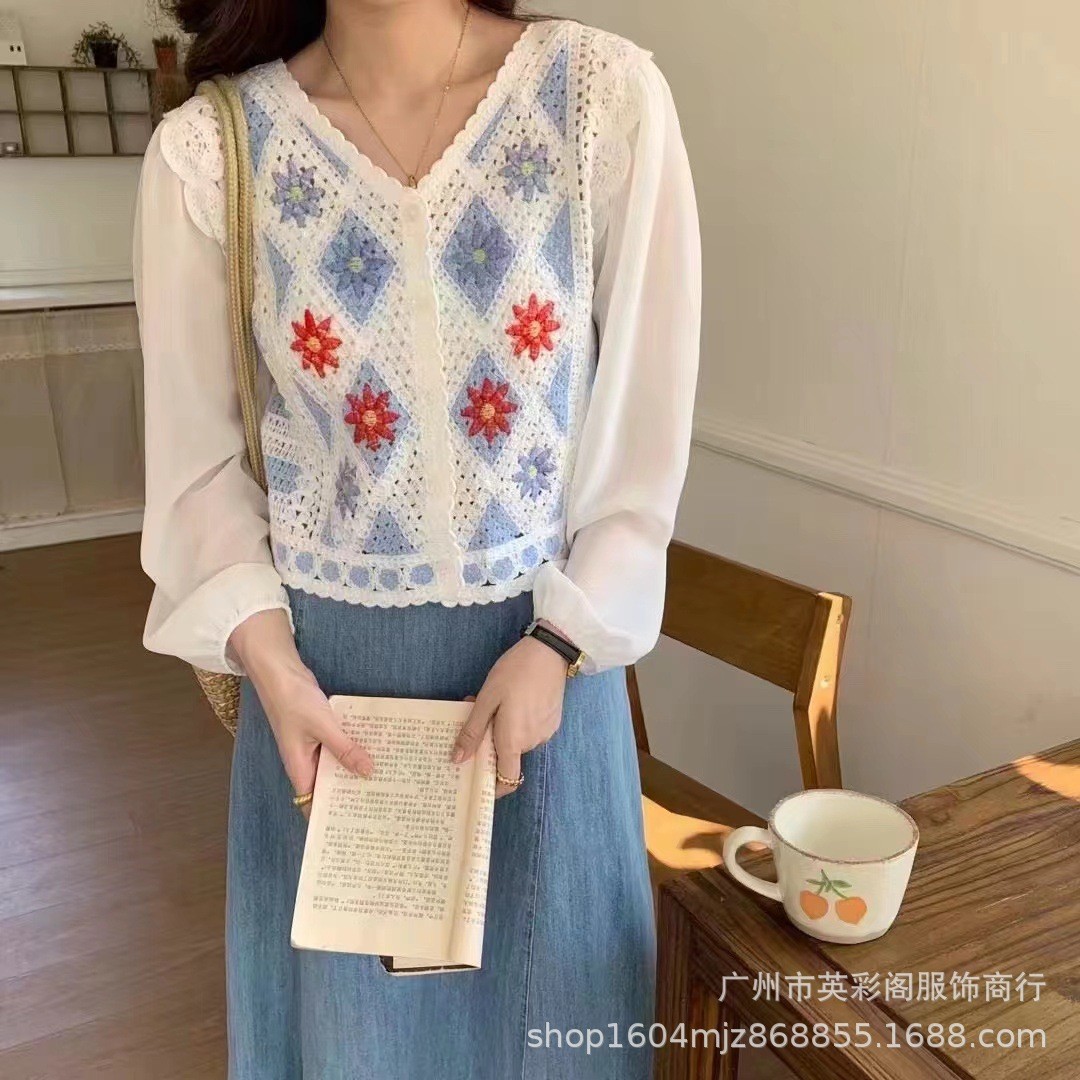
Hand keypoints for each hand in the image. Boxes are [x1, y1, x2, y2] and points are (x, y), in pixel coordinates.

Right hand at [228, 609, 372, 816]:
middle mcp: (306, 762)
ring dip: (355, 770)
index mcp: (300, 769)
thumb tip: (368, 773)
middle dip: (350, 794)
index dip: (328, 818)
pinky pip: (339, 747)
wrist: (280, 671)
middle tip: (382, 803)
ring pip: (336, 765)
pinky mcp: (320, 731)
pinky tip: (376, 750)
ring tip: (385, 779)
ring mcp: (313, 746)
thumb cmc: (294, 701)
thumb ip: (345, 749)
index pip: (312, 804)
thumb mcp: (324, 727)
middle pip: (328, 786)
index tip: (354, 827)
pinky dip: (353, 749)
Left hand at [452, 635, 566, 796]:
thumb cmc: (514, 672)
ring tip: (496, 700)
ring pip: (518, 740)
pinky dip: (519, 721)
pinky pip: (530, 729)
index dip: (493, 786)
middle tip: (478, 713)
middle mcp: (532, 742)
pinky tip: (515, 698)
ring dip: (504, 728)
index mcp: (513, 740)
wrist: (549, 652)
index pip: (506, 780)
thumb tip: (457, 759)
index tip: (478, 777)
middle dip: (491, 740)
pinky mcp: (552, 721)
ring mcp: (545, 732)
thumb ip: (473, 731)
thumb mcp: (487, 698)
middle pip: (507, 755)